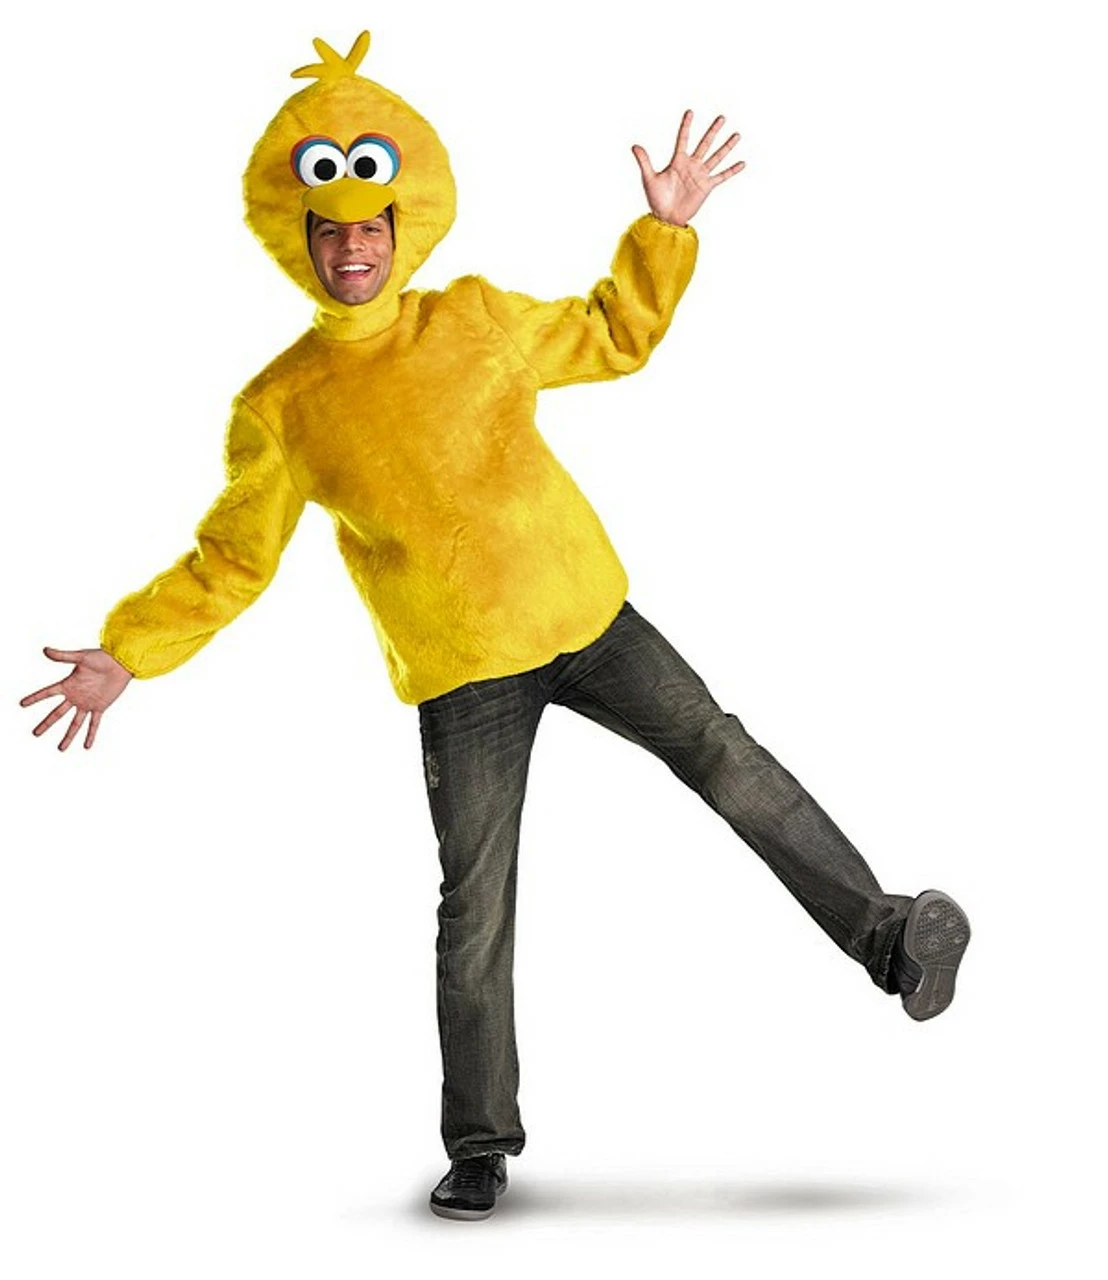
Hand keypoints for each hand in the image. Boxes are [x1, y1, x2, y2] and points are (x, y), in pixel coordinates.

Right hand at [20, 647, 132, 750]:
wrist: (121, 663)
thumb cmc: (101, 657)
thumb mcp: (81, 656)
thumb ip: (63, 656)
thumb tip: (44, 650)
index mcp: (68, 684)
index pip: (47, 693)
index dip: (35, 698)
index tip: (22, 704)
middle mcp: (75, 696)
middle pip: (57, 713)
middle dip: (46, 724)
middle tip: (35, 734)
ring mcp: (87, 703)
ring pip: (75, 723)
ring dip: (68, 736)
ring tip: (60, 749)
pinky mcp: (100, 707)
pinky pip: (94, 723)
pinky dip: (91, 734)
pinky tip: (86, 746)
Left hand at [632, 110, 744, 226]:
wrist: (666, 218)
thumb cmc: (656, 200)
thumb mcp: (649, 178)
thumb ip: (644, 161)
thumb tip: (634, 145)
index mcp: (677, 161)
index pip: (683, 139)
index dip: (686, 126)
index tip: (690, 112)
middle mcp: (691, 165)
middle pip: (704, 143)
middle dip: (713, 131)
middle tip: (722, 117)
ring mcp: (700, 175)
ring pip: (716, 156)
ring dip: (726, 146)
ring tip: (736, 135)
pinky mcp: (707, 187)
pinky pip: (722, 176)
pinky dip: (732, 170)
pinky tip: (742, 163)